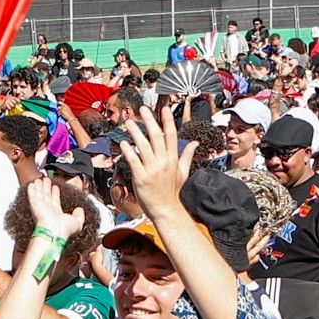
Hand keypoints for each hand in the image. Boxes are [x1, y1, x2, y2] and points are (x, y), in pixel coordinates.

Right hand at [23, 175, 83, 244]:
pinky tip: (32, 184)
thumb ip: (80, 215)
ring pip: (40, 193)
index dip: (55, 193)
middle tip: (47, 180)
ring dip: (40, 186)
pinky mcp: (34, 203)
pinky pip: (32, 193)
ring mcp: (41, 206)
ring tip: (41, 179)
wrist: (54, 230)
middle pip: (47, 195)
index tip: (56, 188)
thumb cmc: (64, 229)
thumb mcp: (78, 222)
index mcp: (57, 213)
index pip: (56, 200)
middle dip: (47, 187)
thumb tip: (80, 209)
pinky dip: (32, 189)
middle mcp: (48, 209)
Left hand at [119, 101, 195, 217]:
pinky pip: (133, 161)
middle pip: (156, 136)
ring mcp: (152, 170)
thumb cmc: (173, 192)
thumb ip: (187, 155)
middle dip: (150, 121)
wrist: (166, 210)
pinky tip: (124, 143)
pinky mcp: (141, 178)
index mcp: (173, 159)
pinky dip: (128, 151)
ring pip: (143, 146)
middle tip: (143, 110)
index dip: (167, 121)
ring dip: (136, 132)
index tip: (163, 108)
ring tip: (129, 122)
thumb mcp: (183, 172)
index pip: (171, 135)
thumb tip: (195, 143)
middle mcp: (163, 162)